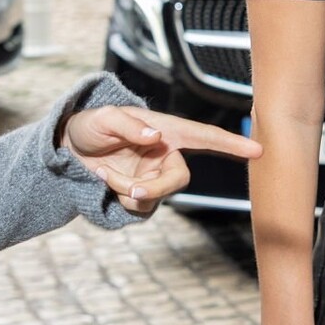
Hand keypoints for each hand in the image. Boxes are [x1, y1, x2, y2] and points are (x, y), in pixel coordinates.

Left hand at [60, 104, 260, 214]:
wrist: (68, 148)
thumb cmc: (90, 125)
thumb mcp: (102, 117)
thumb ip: (128, 125)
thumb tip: (154, 138)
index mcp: (165, 131)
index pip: (204, 138)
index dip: (231, 144)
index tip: (257, 150)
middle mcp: (165, 155)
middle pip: (179, 178)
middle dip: (155, 187)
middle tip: (130, 189)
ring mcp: (154, 177)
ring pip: (156, 196)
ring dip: (128, 190)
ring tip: (104, 174)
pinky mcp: (141, 195)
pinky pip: (140, 207)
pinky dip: (120, 198)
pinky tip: (106, 181)